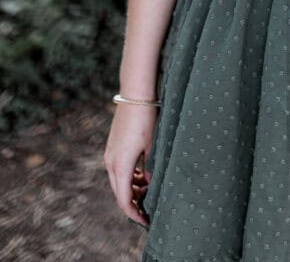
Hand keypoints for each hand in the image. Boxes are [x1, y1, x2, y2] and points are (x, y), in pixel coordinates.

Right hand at [103, 103, 156, 226]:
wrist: (135, 95)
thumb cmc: (146, 119)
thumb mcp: (153, 145)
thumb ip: (151, 168)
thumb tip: (149, 182)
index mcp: (121, 165)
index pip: (124, 200)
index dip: (134, 213)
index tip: (145, 220)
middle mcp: (111, 162)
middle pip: (120, 192)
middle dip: (133, 203)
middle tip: (148, 209)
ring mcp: (110, 154)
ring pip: (119, 181)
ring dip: (131, 188)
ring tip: (149, 189)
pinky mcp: (112, 147)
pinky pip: (118, 169)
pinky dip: (129, 176)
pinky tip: (142, 174)